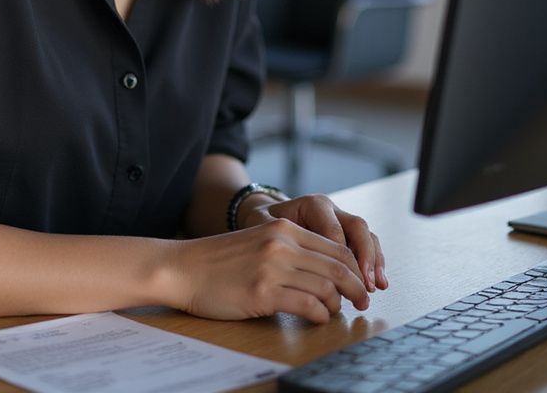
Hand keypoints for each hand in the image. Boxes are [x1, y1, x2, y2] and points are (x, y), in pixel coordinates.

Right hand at [168, 215, 371, 323]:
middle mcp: (280, 243)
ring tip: (334, 312)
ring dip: (337, 305)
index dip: (354, 267)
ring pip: (327, 287)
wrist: (183, 267)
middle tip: (363, 302)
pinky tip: (316, 318)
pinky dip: (320, 315)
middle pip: (337, 265)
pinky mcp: (263, 292)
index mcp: (282, 227)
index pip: (334, 246)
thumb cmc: (219, 260)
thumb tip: (327, 272)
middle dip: (356, 287)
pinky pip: (308, 306)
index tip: (360, 283)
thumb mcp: (258, 241)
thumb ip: (289, 248)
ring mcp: (272, 267)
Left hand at [248, 194, 387, 293]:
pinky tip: (378, 284)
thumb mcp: (263, 226)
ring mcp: (341, 220)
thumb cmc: (261, 224)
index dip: (340, 258)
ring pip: (367, 235)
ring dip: (375, 262)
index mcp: (313, 205)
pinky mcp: (347, 234)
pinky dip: (374, 263)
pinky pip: (367, 244)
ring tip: (377, 287)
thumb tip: (297, 266)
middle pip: (357, 228)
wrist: (265, 216)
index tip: (341, 282)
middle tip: (366, 285)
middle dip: (366, 258)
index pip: (334, 231)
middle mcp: (331, 210)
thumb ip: (278, 240)